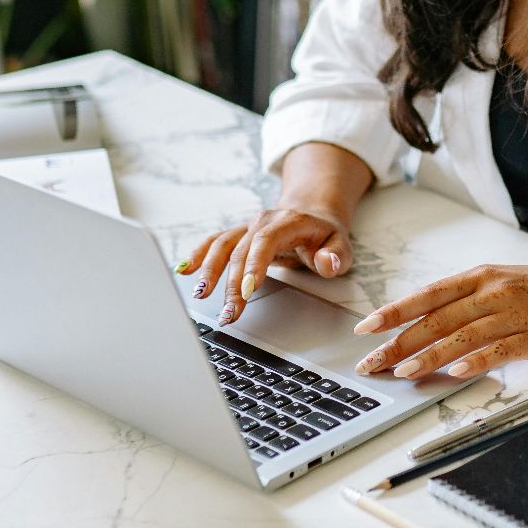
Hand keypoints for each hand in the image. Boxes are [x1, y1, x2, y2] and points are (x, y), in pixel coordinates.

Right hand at [177, 206, 353, 325]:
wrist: (313, 213)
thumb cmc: (326, 234)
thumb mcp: (342, 244)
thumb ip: (336, 256)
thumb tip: (326, 263)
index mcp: (288, 221)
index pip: (266, 241)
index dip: (254, 265)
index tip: (247, 290)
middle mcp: (263, 221)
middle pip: (241, 251)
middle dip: (231, 284)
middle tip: (227, 314)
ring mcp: (248, 227)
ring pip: (223, 246)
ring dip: (209, 272)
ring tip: (200, 295)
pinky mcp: (238, 235)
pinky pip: (214, 243)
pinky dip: (198, 256)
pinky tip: (184, 271)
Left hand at [352, 261, 527, 379]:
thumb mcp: (501, 282)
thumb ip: (466, 301)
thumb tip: (422, 324)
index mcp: (480, 277)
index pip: (428, 295)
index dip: (395, 312)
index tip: (367, 328)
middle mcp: (493, 292)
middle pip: (437, 319)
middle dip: (399, 342)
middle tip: (372, 362)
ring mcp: (514, 314)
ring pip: (462, 336)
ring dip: (429, 355)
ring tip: (402, 371)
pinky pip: (499, 350)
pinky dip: (474, 362)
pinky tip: (454, 373)